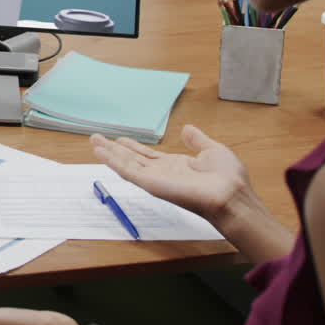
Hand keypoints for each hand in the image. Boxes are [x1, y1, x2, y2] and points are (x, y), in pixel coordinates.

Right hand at [90, 124, 251, 223]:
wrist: (230, 196)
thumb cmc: (227, 178)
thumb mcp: (212, 150)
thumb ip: (197, 141)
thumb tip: (187, 129)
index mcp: (176, 165)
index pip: (148, 155)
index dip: (133, 146)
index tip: (119, 139)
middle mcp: (162, 172)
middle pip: (132, 159)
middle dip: (114, 149)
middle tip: (97, 139)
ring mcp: (155, 179)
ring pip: (126, 163)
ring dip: (109, 153)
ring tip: (94, 142)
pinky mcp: (151, 184)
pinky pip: (128, 171)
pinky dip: (113, 161)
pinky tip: (101, 153)